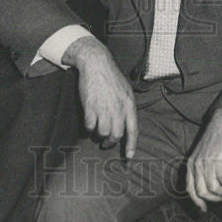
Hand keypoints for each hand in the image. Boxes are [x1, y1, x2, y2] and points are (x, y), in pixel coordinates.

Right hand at [64, 36, 137, 158]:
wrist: (96, 64)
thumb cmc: (111, 77)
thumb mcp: (126, 90)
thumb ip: (127, 107)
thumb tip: (126, 123)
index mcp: (129, 104)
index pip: (133, 130)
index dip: (131, 145)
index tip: (129, 157)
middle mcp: (118, 108)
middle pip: (116, 135)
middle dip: (110, 143)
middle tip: (106, 143)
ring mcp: (104, 108)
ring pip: (102, 133)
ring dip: (99, 135)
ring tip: (96, 130)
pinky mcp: (90, 107)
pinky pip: (89, 126)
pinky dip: (88, 128)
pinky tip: (88, 123)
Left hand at [185, 107, 221, 211]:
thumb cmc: (215, 138)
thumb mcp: (202, 153)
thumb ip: (202, 167)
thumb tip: (208, 186)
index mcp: (191, 164)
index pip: (190, 189)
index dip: (197, 201)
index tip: (204, 209)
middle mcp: (197, 165)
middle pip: (201, 192)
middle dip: (213, 200)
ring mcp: (207, 163)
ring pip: (213, 189)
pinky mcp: (219, 161)